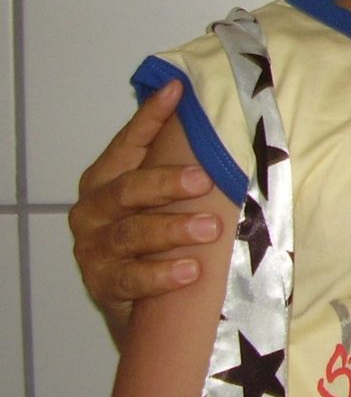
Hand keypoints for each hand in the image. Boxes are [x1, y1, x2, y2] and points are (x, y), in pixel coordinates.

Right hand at [69, 81, 219, 342]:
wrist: (137, 305)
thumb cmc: (153, 236)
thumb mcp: (162, 196)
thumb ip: (177, 159)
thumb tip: (209, 110)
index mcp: (106, 179)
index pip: (129, 142)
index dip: (151, 117)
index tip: (177, 91)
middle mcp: (94, 210)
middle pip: (128, 189)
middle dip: (166, 183)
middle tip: (204, 179)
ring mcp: (94, 248)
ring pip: (131, 234)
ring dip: (172, 229)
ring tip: (210, 228)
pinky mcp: (103, 285)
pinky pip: (131, 279)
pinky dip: (161, 276)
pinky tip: (191, 271)